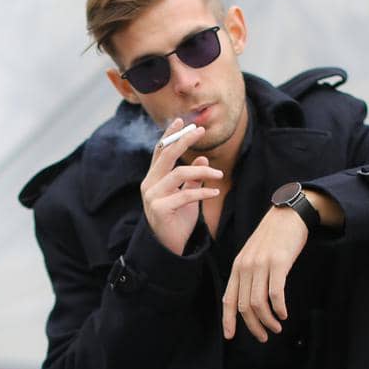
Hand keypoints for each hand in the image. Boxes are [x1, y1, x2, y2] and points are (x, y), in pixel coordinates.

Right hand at [141, 119, 222, 256]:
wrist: (169, 248)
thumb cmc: (177, 221)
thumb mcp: (187, 196)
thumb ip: (192, 179)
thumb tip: (202, 158)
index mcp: (153, 179)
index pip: (159, 152)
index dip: (169, 135)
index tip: (180, 120)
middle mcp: (149, 185)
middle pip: (166, 155)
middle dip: (183, 140)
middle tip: (200, 131)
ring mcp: (152, 197)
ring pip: (178, 174)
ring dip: (201, 171)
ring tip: (219, 175)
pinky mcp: (160, 209)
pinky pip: (185, 195)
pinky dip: (202, 192)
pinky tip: (214, 191)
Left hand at [221, 206, 309, 340]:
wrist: (289, 214)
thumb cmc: (273, 236)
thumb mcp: (253, 253)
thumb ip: (248, 273)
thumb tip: (248, 300)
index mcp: (238, 266)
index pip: (228, 299)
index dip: (228, 320)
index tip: (230, 337)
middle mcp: (245, 267)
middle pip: (244, 306)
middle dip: (253, 326)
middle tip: (264, 337)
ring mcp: (261, 265)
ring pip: (258, 303)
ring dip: (267, 320)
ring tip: (277, 328)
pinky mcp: (278, 263)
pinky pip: (275, 293)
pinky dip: (279, 308)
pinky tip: (284, 314)